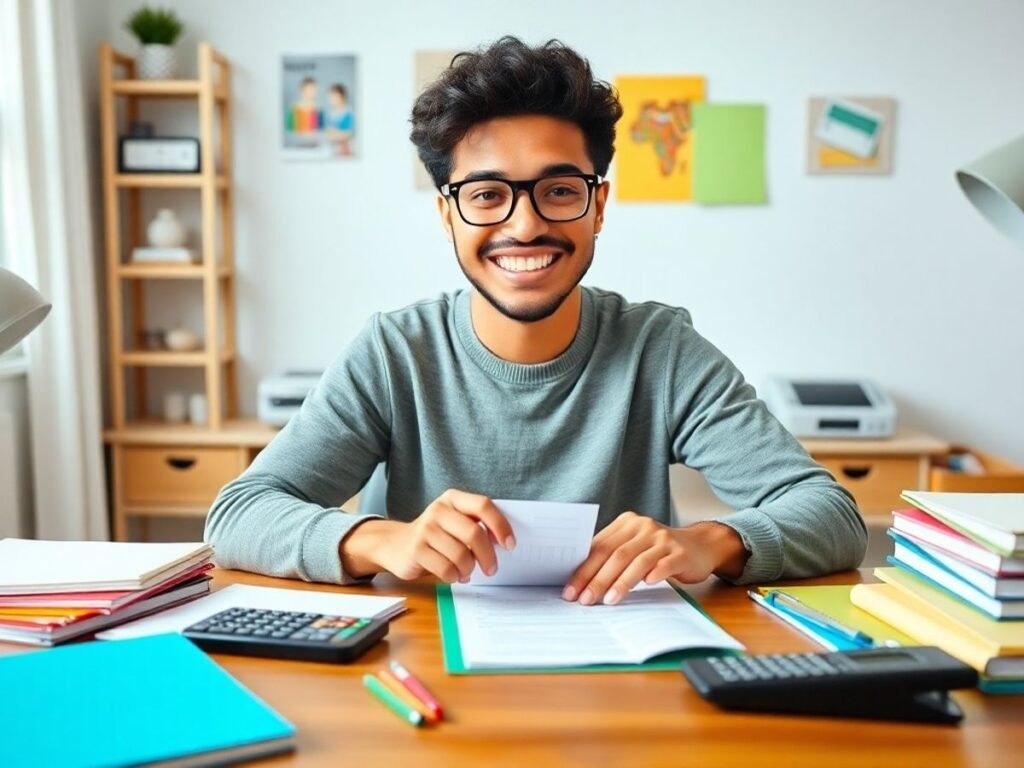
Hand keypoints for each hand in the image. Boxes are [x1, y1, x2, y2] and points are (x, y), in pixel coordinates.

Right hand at [340, 489, 515, 581]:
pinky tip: (453, 575)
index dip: (500, 525)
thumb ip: (476, 525)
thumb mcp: (454, 521)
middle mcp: (438, 510)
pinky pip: (446, 569)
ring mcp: (425, 530)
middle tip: (492, 568)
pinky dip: (454, 577)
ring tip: (466, 571)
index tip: (510, 544)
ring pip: (461, 555)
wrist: (395, 544)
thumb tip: (504, 541)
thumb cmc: (435, 535)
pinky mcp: (416, 550)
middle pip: (474, 533)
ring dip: (468, 569)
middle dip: (488, 556)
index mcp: (453, 499)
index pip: (483, 505)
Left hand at [563, 513, 747, 605]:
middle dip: (596, 579)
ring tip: (607, 601)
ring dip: (620, 582)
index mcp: (626, 523)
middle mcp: (644, 527)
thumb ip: (613, 555)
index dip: (582, 569)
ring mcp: (663, 539)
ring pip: (637, 561)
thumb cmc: (660, 550)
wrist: (701, 545)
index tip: (570, 590)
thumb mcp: (635, 546)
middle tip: (584, 599)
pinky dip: (655, 574)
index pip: (599, 547)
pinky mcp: (681, 553)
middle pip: (615, 554)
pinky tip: (646, 585)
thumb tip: (581, 581)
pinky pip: (665, 564)